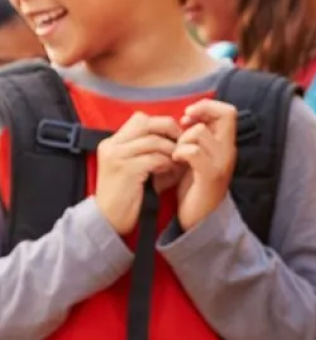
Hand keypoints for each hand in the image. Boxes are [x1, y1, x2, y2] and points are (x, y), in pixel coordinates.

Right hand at [95, 113, 181, 234]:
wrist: (109, 220)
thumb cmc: (129, 194)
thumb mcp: (139, 167)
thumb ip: (153, 150)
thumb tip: (181, 139)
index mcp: (114, 141)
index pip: (141, 119)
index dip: (163, 125)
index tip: (177, 137)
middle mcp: (112, 145)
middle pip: (147, 123)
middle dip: (170, 131)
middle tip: (183, 144)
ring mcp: (116, 156)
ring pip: (154, 141)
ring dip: (171, 151)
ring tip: (177, 163)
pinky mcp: (125, 169)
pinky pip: (154, 158)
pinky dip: (167, 163)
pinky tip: (169, 172)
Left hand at [173, 99, 236, 230]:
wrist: (199, 221)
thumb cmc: (195, 187)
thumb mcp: (199, 157)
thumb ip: (198, 138)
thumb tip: (188, 116)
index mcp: (226, 145)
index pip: (228, 111)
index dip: (208, 106)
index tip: (189, 115)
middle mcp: (228, 151)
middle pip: (225, 114)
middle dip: (200, 112)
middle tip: (183, 123)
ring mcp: (221, 163)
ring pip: (200, 132)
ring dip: (182, 138)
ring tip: (176, 153)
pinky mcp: (210, 176)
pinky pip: (194, 151)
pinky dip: (180, 152)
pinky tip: (175, 161)